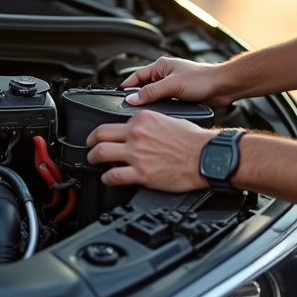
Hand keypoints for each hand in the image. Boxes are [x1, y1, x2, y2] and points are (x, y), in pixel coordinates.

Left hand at [86, 110, 213, 189]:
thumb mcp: (169, 120)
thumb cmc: (194, 140)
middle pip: (99, 136)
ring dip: (93, 159)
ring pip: (100, 154)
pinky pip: (113, 176)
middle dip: (90, 143)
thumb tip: (140, 129)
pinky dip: (106, 178)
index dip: (105, 131)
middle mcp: (137, 134)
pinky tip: (108, 178)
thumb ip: (150, 123)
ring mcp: (137, 154)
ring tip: (94, 162)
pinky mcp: (141, 174)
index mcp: (144, 118)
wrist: (206, 156)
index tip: (104, 136)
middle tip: (90, 148)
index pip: (113, 122)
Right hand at [120, 56, 233, 106]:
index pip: (137, 76)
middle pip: (144, 87)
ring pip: (154, 96)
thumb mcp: (173, 85)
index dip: (127, 87)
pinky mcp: (180, 95)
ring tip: (141, 114)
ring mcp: (173, 84)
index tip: (118, 97)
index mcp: (161, 66)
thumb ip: (151, 92)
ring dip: (149, 104)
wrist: (223, 86)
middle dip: (137, 97)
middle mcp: (166, 74)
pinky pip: (164, 102)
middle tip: (127, 109)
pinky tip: (158, 116)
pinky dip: (159, 108)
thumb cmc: (203, 79)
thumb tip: (133, 98)